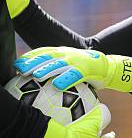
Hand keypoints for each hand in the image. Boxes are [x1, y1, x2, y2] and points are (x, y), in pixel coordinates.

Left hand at [15, 46, 131, 92]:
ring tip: (36, 76)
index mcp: (63, 52)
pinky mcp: (87, 69)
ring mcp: (78, 61)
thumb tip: (38, 79)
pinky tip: (58, 85)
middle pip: (48, 57)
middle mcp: (68, 54)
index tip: (18, 62)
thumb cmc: (85, 69)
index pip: (44, 51)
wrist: (109, 67)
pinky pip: (75, 75)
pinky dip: (66, 80)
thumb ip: (56, 69)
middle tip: (20, 69)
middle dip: (33, 62)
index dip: (30, 56)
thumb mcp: (69, 66)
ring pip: (59, 65)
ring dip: (47, 70)